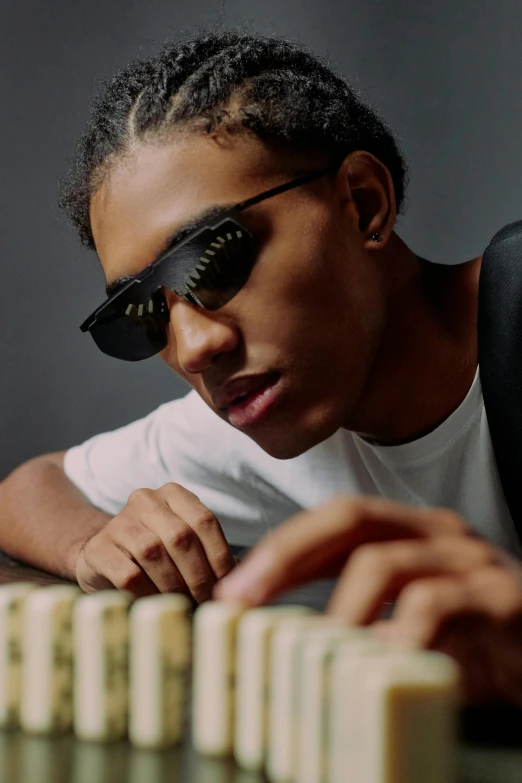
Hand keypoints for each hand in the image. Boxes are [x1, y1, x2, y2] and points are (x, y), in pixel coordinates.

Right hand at [76, 482, 235, 601]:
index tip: (228, 587)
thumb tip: (241, 581)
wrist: (102, 558)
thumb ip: (208, 554)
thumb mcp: (183, 545)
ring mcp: (118, 523)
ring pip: (155, 554)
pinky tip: (157, 606)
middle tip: (206, 602)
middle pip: (181, 537)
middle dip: (199, 576)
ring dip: (175, 587)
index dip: (220, 557)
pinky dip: (149, 595)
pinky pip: (129, 575)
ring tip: (185, 606)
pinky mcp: (98, 549)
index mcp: (173, 494)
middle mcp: (145, 500)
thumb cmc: (155, 556)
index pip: (205, 521)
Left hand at [214, 494, 521, 705]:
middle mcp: (436, 533)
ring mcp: (467, 559)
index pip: (335, 519)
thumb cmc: (477, 635)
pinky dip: (396, 635)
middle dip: (287, 554)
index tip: (235, 589)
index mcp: (411, 531)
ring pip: (384, 561)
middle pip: (349, 518)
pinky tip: (377, 663)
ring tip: (308, 647)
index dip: (281, 548)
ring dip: (335, 607)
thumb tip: (284, 634)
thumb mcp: (408, 617)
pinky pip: (435, 606)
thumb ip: (359, 613)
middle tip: (244, 599)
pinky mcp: (498, 596)